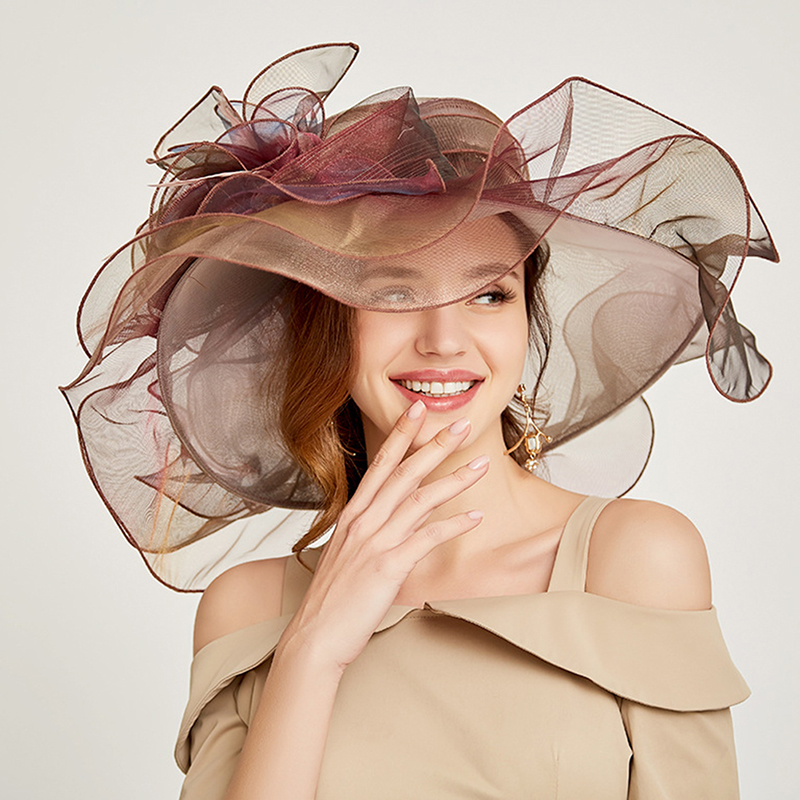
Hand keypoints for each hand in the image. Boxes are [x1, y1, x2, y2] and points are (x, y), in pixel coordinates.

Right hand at [278, 400, 488, 672]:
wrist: (315, 637)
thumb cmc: (334, 598)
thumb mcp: (350, 553)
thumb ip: (377, 529)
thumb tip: (408, 515)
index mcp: (352, 514)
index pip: (381, 464)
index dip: (401, 434)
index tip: (418, 409)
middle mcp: (363, 521)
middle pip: (405, 473)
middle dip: (435, 445)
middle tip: (462, 425)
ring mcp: (374, 542)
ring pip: (420, 500)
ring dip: (455, 480)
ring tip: (482, 465)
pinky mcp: (387, 567)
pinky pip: (427, 538)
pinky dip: (453, 526)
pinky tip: (475, 517)